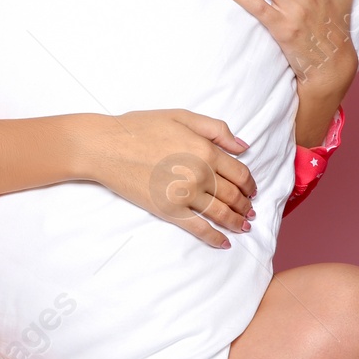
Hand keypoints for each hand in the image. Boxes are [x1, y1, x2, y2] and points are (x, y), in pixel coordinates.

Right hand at [74, 110, 255, 247]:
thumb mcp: (182, 115)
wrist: (106, 146)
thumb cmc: (140, 127)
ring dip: (237, 222)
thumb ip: (216, 129)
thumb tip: (243, 146)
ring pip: (221, 213)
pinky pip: (198, 228)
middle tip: (250, 211)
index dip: (250, 184)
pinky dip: (214, 238)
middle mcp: (200, 174)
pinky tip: (224, 242)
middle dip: (246, 205)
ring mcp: (185, 195)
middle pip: (233, 195)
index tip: (252, 190)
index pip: (240, 172)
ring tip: (244, 226)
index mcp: (206, 150)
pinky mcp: (169, 211)